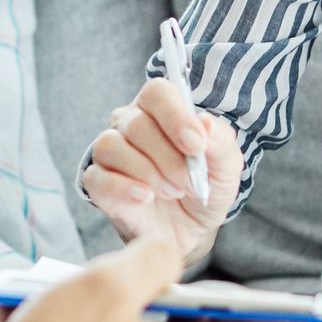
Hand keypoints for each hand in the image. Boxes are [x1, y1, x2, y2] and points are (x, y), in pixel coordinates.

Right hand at [80, 79, 243, 263]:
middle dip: (169, 158)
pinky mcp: (98, 182)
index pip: (157, 93)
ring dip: (147, 173)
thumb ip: (220, 141)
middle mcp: (129, 123)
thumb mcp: (226, 167)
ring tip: (172, 193)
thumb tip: (206, 123)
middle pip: (137, 124)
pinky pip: (96, 177)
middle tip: (190, 183)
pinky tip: (145, 198)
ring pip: (111, 146)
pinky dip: (122, 188)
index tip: (197, 145)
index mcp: (161, 109)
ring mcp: (110, 152)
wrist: (190, 229)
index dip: (176, 116)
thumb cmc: (205, 186)